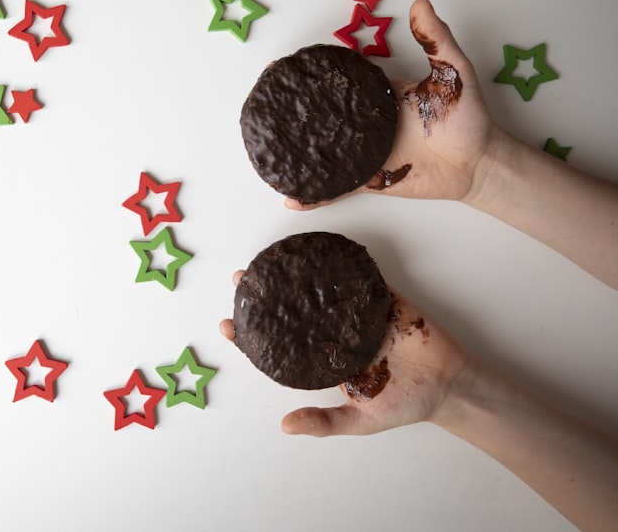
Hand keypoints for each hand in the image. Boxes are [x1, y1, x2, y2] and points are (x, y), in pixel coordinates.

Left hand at [220, 272, 468, 435]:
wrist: (452, 387)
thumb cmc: (406, 404)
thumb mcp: (362, 421)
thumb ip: (326, 421)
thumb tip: (285, 426)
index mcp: (325, 361)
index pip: (281, 346)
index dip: (254, 336)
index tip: (227, 325)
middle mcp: (336, 334)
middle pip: (292, 311)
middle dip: (265, 296)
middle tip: (241, 279)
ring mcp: (358, 315)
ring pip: (320, 291)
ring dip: (293, 276)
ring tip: (268, 262)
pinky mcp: (383, 300)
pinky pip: (360, 279)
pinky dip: (341, 266)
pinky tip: (319, 254)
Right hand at [286, 0, 497, 210]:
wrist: (480, 162)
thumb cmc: (469, 116)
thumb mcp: (453, 71)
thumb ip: (436, 40)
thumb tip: (420, 3)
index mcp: (378, 95)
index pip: (338, 80)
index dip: (311, 74)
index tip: (283, 67)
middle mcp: (365, 124)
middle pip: (321, 116)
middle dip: (291, 111)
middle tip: (262, 105)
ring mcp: (365, 153)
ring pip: (322, 154)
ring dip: (295, 155)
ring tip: (266, 153)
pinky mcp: (371, 180)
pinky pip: (338, 188)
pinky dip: (316, 195)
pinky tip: (293, 197)